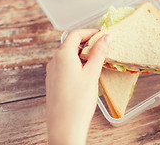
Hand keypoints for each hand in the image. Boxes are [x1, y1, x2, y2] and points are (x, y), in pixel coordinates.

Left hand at [46, 29, 111, 144]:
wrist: (64, 127)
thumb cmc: (78, 101)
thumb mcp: (92, 74)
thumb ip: (99, 53)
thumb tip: (107, 37)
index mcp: (63, 55)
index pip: (75, 34)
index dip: (90, 32)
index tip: (103, 35)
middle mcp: (54, 60)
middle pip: (71, 43)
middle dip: (87, 43)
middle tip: (104, 48)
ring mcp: (52, 71)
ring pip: (68, 55)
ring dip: (83, 54)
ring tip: (98, 61)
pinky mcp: (53, 81)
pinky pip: (65, 65)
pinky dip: (77, 63)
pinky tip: (87, 73)